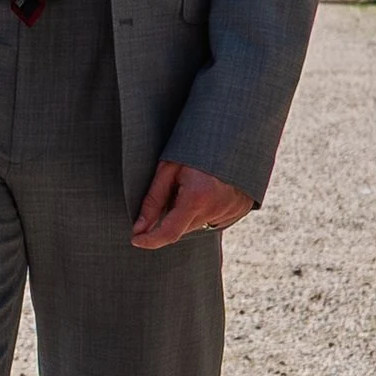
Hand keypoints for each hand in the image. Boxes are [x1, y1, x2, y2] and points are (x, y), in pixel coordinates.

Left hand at [133, 159, 255, 250]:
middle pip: (181, 229)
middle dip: (170, 218)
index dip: (150, 240)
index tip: (136, 240)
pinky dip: (204, 211)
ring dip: (187, 214)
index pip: (169, 232)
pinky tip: (207, 190)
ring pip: (196, 226)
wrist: (234, 134)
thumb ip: (153, 201)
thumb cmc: (197, 147)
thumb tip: (139, 228)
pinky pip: (212, 220)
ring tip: (193, 185)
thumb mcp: (168, 168)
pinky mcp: (238, 211)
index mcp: (197, 197)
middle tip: (175, 189)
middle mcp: (216, 208)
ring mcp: (230, 211)